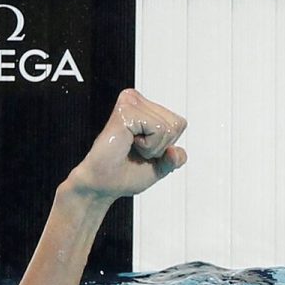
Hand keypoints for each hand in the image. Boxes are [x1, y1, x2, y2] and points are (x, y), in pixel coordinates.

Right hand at [65, 89, 187, 202]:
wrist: (104, 184)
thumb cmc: (127, 173)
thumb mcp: (162, 166)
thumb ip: (176, 158)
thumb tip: (175, 151)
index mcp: (145, 108)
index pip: (180, 123)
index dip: (168, 145)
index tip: (145, 149)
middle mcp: (136, 100)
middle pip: (177, 124)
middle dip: (162, 145)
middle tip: (137, 150)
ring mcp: (130, 103)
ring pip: (169, 128)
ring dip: (154, 147)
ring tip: (132, 147)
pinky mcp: (126, 111)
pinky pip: (158, 129)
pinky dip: (148, 146)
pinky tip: (128, 144)